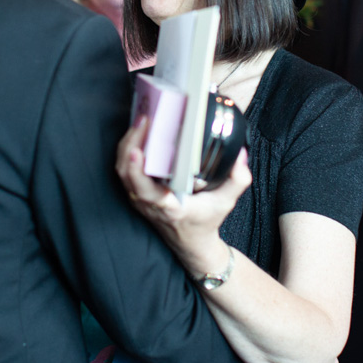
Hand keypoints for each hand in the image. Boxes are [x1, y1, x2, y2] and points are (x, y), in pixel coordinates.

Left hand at [117, 116, 251, 273]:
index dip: (137, 171)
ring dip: (128, 144)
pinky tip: (138, 133)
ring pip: (121, 170)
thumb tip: (240, 155)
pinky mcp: (136, 193)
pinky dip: (127, 150)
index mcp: (168, 207)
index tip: (138, 151)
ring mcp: (139, 199)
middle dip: (131, 144)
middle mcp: (148, 203)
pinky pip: (124, 170)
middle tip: (144, 120)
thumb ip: (237, 180)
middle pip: (127, 174)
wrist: (191, 242)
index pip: (146, 191)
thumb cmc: (205, 221)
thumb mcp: (226, 202)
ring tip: (141, 121)